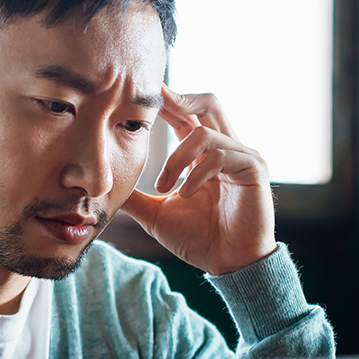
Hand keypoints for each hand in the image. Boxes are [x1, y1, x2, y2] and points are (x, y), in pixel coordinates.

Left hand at [122, 89, 276, 276]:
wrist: (227, 265)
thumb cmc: (199, 239)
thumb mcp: (157, 214)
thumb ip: (136, 196)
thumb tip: (104, 188)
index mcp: (205, 155)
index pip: (186, 116)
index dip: (167, 102)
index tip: (143, 93)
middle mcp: (227, 149)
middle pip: (208, 102)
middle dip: (179, 100)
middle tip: (154, 103)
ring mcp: (242, 157)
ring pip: (204, 133)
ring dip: (176, 158)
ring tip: (164, 187)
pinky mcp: (253, 169)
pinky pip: (219, 155)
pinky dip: (196, 174)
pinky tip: (184, 194)